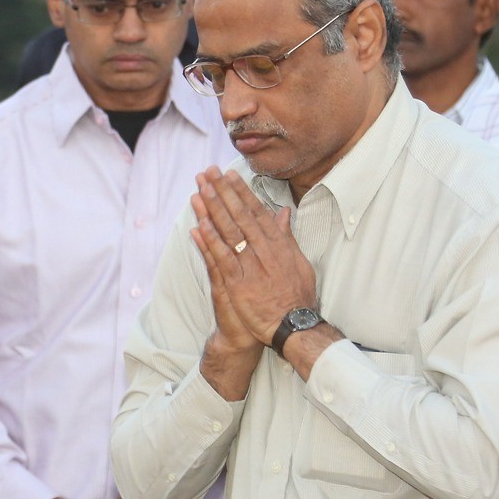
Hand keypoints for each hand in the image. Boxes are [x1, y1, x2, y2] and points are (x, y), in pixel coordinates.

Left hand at [192, 168, 318, 345]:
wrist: (293, 326)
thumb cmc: (297, 295)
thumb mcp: (299, 262)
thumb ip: (287, 237)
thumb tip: (283, 214)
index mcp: (278, 244)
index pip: (256, 212)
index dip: (241, 192)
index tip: (229, 175)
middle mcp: (264, 252)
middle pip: (240, 216)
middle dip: (223, 193)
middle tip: (208, 172)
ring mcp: (250, 267)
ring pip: (229, 233)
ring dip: (213, 210)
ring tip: (200, 190)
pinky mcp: (238, 285)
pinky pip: (222, 260)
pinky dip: (211, 243)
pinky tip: (200, 226)